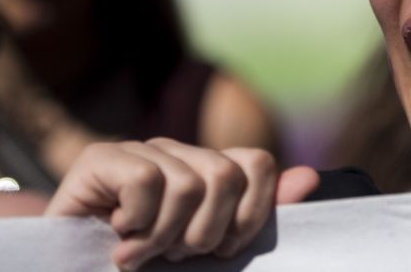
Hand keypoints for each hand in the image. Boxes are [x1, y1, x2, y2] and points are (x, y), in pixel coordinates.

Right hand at [45, 138, 319, 270]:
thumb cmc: (146, 271)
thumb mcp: (207, 249)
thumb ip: (256, 216)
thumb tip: (311, 179)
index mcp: (208, 170)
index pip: (258, 165)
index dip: (248, 217)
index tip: (219, 251)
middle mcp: (177, 153)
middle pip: (226, 176)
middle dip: (203, 233)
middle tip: (173, 255)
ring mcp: (138, 151)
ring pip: (188, 182)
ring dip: (164, 237)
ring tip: (142, 253)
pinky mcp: (99, 159)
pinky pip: (145, 178)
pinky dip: (137, 223)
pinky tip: (118, 241)